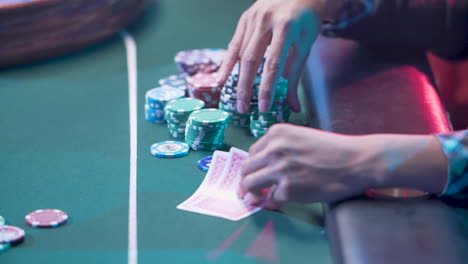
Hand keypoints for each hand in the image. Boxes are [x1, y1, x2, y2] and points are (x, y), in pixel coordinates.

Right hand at [217, 0, 326, 112]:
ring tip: (236, 100)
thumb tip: (293, 106)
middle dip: (246, 87)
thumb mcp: (305, 46)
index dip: (267, 88)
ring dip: (237, 79)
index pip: (273, 64)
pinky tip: (221, 80)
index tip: (264, 107)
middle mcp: (266, 21)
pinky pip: (233, 45)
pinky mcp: (244, 19)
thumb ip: (295, 76)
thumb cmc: (305, 21)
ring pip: (240, 54)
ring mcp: (252, 18)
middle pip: (251, 60)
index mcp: (286, 28)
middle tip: (243, 109)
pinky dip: (227, 64)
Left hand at [239, 124, 448, 207]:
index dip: (252, 167)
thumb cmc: (334, 149)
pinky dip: (275, 202)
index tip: (254, 176)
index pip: (252, 152)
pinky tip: (285, 200)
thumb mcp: (302, 138)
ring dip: (252, 194)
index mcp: (277, 133)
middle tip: (247, 193)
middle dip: (245, 183)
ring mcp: (280, 168)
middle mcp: (274, 148)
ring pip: (250, 184)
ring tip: (257, 199)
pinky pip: (271, 199)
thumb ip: (280, 149)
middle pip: (246, 169)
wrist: (358, 160)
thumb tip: (263, 172)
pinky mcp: (288, 188)